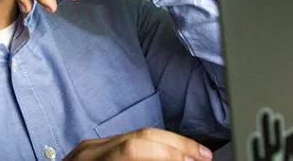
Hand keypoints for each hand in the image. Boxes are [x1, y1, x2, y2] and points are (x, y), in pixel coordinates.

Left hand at [63, 128, 213, 160]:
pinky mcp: (90, 149)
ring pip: (136, 135)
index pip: (136, 148)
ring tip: (192, 155)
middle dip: (177, 145)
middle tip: (203, 157)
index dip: (170, 153)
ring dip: (167, 144)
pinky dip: (150, 147)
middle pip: (140, 135)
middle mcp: (90, 150)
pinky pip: (126, 141)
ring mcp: (89, 148)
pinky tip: (166, 154)